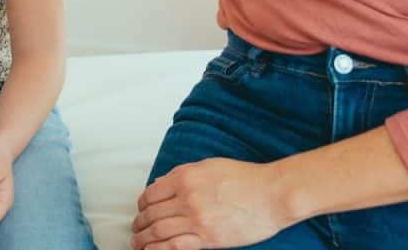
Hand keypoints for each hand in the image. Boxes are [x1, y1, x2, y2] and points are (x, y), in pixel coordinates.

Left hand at [131, 158, 291, 249]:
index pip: (151, 193)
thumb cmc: (246, 179)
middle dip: (140, 222)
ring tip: (137, 242)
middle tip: (136, 228)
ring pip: (158, 231)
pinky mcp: (208, 238)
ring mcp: (196, 219)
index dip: (142, 204)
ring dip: (143, 238)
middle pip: (152, 213)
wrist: (272, 194)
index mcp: (185, 177)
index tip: (141, 209)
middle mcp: (187, 197)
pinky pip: (175, 246)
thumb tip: (161, 183)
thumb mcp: (208, 166)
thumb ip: (182, 174)